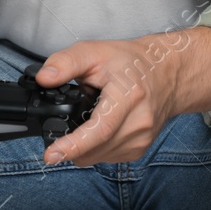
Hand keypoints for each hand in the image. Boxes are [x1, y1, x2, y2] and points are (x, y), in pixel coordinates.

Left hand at [32, 33, 193, 166]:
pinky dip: (96, 147)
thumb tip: (44, 78)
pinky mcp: (140, 149)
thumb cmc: (131, 62)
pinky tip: (100, 126)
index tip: (51, 154)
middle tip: (65, 120)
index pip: (100, 129)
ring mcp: (141, 139)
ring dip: (83, 146)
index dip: (73, 144)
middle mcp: (139, 122)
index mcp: (128, 96)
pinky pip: (107, 157)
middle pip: (94, 148)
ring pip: (97, 157)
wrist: (166, 72)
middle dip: (70, 143)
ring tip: (90, 116)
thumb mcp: (95, 52)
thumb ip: (66, 63)